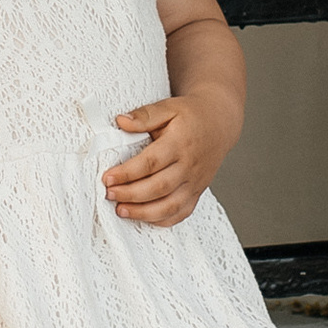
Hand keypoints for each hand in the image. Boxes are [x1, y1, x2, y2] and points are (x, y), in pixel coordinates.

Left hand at [103, 90, 235, 226]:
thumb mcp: (168, 107)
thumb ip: (145, 115)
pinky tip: (144, 217)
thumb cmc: (191, 115)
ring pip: (170, 205)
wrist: (219, 123)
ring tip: (121, 210)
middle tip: (109, 194)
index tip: (107, 178)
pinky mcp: (197, 192)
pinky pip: (182, 212)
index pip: (151, 162)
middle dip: (131, 194)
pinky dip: (162, 220)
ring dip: (144, 212)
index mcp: (180, 143)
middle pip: (159, 187)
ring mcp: (195, 182)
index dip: (127, 173)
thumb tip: (121, 121)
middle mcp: (189, 166)